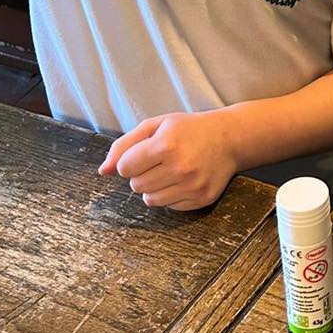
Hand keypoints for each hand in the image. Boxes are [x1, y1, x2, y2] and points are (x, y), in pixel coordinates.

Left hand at [97, 109, 239, 210]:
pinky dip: (171, 195)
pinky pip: (169, 206)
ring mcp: (192, 185)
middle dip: (141, 174)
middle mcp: (180, 167)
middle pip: (136, 185)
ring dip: (154, 187)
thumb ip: (124, 145)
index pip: (125, 167)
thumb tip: (103, 171)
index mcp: (166, 144)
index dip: (131, 160)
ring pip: (150, 199)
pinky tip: (183, 180)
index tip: (145, 153)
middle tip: (159, 161)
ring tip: (170, 171)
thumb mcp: (156, 125)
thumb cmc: (189, 129)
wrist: (229, 139)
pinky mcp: (201, 199)